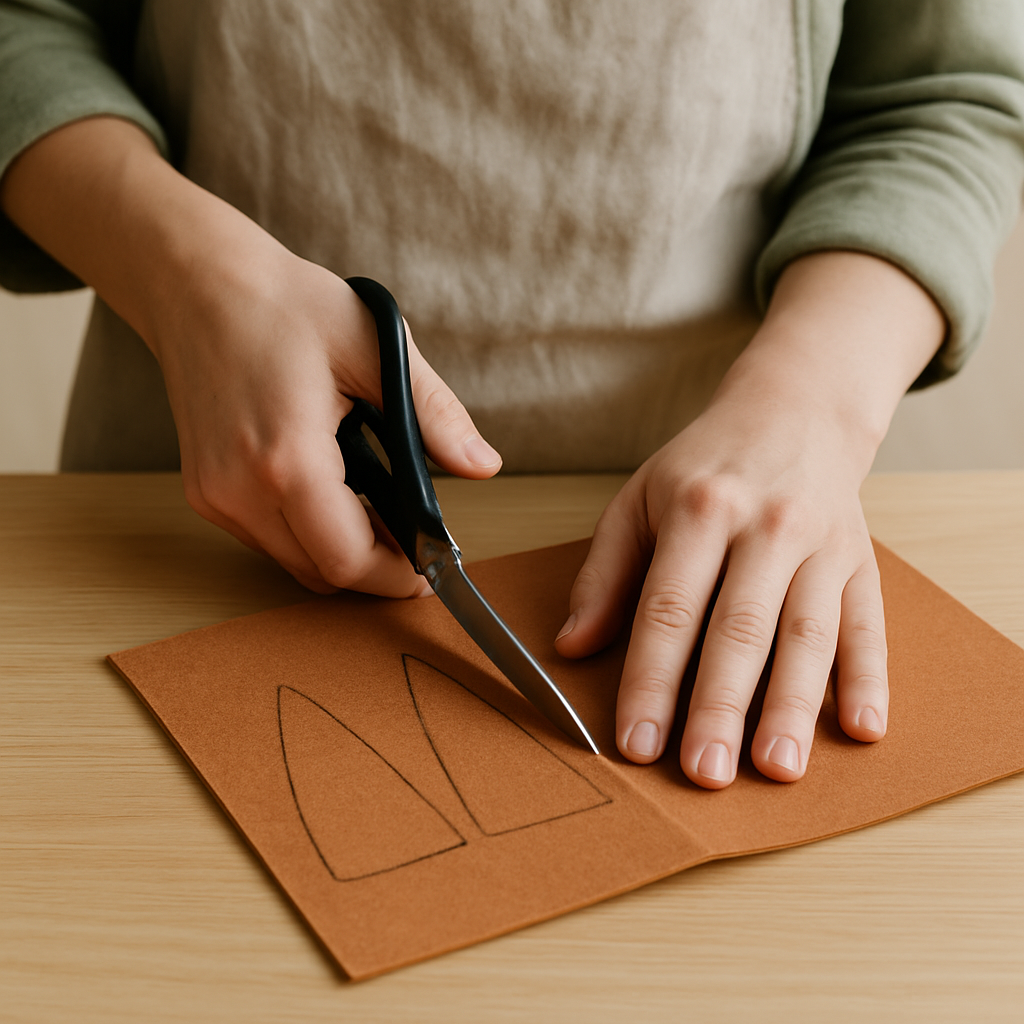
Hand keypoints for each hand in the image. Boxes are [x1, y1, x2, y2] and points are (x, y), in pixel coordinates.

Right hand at [154, 238, 500, 595]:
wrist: (196, 282)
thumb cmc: (284, 304)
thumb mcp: (376, 345)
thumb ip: (434, 413)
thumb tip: (483, 465)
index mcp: (286, 457)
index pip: (348, 559)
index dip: (396, 576)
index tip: (432, 566)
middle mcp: (238, 489)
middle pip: (321, 572)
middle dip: (375, 566)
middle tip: (415, 538)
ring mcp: (214, 494)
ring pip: (293, 561)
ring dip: (341, 550)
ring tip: (381, 510)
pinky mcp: (204, 490)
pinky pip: (266, 537)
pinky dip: (307, 531)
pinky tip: (336, 491)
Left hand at [556, 253, 945, 786]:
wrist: (795, 410)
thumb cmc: (706, 464)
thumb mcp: (638, 500)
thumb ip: (604, 573)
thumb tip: (570, 646)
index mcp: (699, 510)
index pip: (668, 610)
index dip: (651, 680)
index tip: (636, 742)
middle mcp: (764, 528)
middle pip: (739, 629)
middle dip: (720, 707)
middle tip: (705, 773)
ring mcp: (819, 545)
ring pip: (807, 634)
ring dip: (793, 706)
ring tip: (778, 768)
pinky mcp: (860, 562)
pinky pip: (868, 625)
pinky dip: (868, 679)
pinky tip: (862, 730)